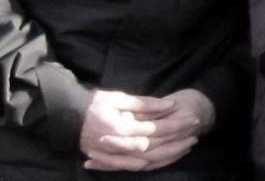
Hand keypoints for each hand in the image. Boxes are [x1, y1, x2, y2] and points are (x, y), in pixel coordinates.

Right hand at [80, 88, 213, 171]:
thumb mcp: (118, 98)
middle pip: (155, 148)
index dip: (176, 124)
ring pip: (146, 161)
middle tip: (196, 136)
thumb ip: (145, 103)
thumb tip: (169, 104)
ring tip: (186, 147)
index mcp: (121, 129)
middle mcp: (118, 146)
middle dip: (177, 142)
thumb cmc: (93, 104)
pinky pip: (133, 167)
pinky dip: (152, 164)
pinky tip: (166, 159)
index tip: (194, 119)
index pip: (156, 128)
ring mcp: (112, 156)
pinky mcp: (108, 161)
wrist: (67, 118)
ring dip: (168, 156)